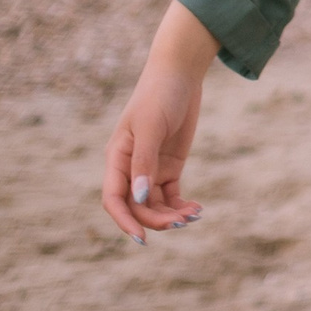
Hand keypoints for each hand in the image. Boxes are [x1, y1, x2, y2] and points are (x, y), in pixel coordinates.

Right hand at [102, 0, 217, 241]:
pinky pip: (171, 194)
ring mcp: (151, 167)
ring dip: (171, 214)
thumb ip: (144, 163)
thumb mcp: (150, 127)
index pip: (114, 199)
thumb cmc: (159, 95)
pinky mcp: (170, 165)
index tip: (141, 237)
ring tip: (194, 215)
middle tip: (182, 223)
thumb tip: (140, 198)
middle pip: (137, 205)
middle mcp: (131, 167)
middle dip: (156, 218)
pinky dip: (181, 204)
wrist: (180, 73)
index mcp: (116, 158)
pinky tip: (196, 208)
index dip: (124, 220)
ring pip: (155, 203)